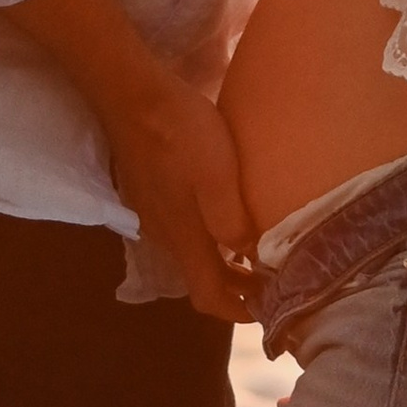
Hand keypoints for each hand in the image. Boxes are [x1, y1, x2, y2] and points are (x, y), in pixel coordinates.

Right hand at [110, 75, 263, 322]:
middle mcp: (164, 237)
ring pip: (192, 256)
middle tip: (272, 278)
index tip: (270, 309)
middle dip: (236, 289)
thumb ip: (232, 222)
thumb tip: (250, 259)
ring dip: (223, 264)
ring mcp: (153, 215)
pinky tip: (225, 216)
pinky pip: (183, 233)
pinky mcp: (150, 194)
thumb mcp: (218, 176)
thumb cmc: (181, 133)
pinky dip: (208, 240)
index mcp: (183, 238)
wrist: (133, 95)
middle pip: (201, 280)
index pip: (208, 297)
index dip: (238, 312)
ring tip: (256, 249)